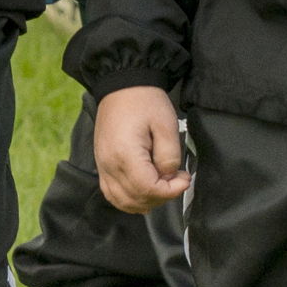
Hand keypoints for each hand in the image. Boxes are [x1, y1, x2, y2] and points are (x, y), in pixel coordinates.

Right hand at [92, 85, 189, 212]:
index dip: (169, 191)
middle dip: (161, 196)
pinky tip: (144, 192)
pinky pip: (112, 193)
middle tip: (176, 180)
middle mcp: (109, 164)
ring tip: (162, 186)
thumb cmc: (144, 101)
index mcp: (124, 154)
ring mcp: (103, 166)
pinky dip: (129, 199)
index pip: (147, 189)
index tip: (184, 179)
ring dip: (146, 201)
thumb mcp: (166, 125)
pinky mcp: (102, 164)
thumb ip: (169, 156)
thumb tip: (169, 176)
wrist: (122, 85)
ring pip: (122, 201)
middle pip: (135, 199)